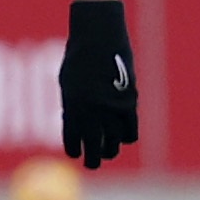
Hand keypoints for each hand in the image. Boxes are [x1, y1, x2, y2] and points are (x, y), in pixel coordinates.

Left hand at [57, 0, 137, 167]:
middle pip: (93, 145)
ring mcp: (110, 106)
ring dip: (110, 150)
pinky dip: (127, 137)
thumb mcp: (68, 81)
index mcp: (71, 104)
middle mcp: (90, 109)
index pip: (72, 136)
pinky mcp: (129, 102)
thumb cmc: (79, 56)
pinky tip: (123, 138)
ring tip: (107, 152)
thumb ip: (72, 105)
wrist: (99, 35)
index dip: (73, 149)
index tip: (75, 154)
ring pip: (113, 141)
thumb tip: (76, 128)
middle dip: (93, 159)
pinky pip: (130, 130)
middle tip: (92, 164)